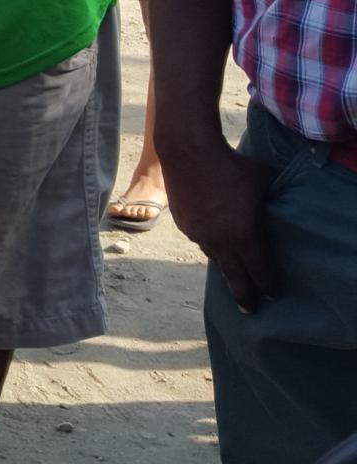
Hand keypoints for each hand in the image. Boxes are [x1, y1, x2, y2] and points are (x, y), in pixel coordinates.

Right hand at [163, 131, 277, 310]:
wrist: (189, 153)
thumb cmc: (233, 165)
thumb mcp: (263, 184)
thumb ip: (269, 204)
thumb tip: (279, 208)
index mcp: (244, 235)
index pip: (260, 271)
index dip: (269, 285)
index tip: (274, 294)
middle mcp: (220, 241)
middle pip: (235, 277)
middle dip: (245, 296)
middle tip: (250, 310)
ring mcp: (199, 234)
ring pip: (216, 258)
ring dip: (227, 267)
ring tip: (233, 274)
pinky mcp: (183, 225)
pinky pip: (201, 241)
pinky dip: (211, 244)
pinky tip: (215, 239)